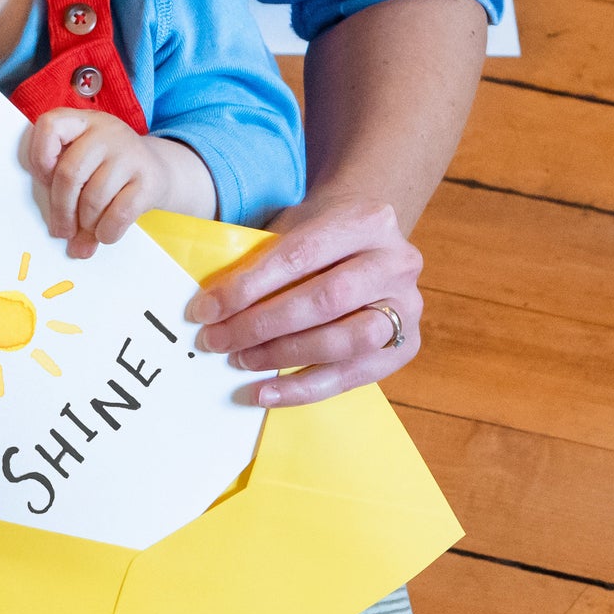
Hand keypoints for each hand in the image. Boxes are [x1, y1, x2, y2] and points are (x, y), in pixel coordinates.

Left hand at [28, 109, 194, 258]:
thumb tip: (59, 233)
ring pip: (93, 198)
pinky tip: (105, 234)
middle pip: (69, 174)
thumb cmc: (108, 170)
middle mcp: (107, 132)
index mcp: (82, 122)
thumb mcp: (85, 165)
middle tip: (61, 230)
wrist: (156, 170)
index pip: (49, 126)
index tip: (45, 182)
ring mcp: (130, 153)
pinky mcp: (149, 179)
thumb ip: (65, 190)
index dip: (40, 158)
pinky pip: (118, 213)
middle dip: (61, 210)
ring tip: (87, 230)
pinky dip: (106, 232)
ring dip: (86, 224)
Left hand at [185, 191, 422, 405]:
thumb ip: (261, 255)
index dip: (248, 286)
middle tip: (216, 340)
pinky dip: (303, 389)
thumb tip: (210, 304)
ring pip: (346, 342)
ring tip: (240, 360)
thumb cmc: (319, 237)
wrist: (368, 243)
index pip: (300, 255)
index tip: (205, 309)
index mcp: (367, 220)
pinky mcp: (405, 347)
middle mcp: (397, 263)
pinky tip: (265, 392)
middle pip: (326, 300)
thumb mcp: (294, 225)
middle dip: (262, 325)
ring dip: (284, 356)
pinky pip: (352, 377)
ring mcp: (407, 307)